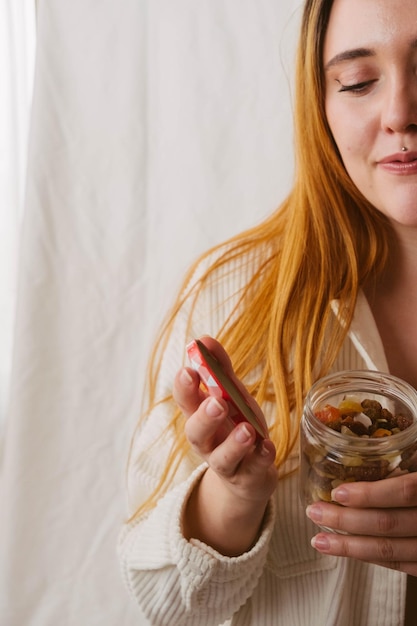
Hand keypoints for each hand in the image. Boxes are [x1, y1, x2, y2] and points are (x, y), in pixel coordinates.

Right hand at [173, 336, 277, 555]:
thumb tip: (205, 339)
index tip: (189, 370)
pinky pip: (253, 470)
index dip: (184, 387)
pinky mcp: (248, 478)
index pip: (185, 401)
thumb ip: (219, 369)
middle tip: (217, 402)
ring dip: (233, 443)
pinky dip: (261, 458)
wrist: (248, 478)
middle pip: (196, 433)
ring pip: (222, 458)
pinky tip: (267, 446)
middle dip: (205, 417)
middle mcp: (208, 443)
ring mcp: (228, 464)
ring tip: (246, 430)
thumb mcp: (230, 396)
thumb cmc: (235, 427)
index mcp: (200, 418)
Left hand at [307, 472, 416, 576]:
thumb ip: (406, 462)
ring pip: (390, 550)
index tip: (338, 493)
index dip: (369, 494)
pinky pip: (398, 565)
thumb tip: (368, 445)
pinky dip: (367, 557)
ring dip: (349, 546)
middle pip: (388, 523)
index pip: (403, 492)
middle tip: (314, 511)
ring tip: (319, 540)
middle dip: (346, 519)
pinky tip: (345, 550)